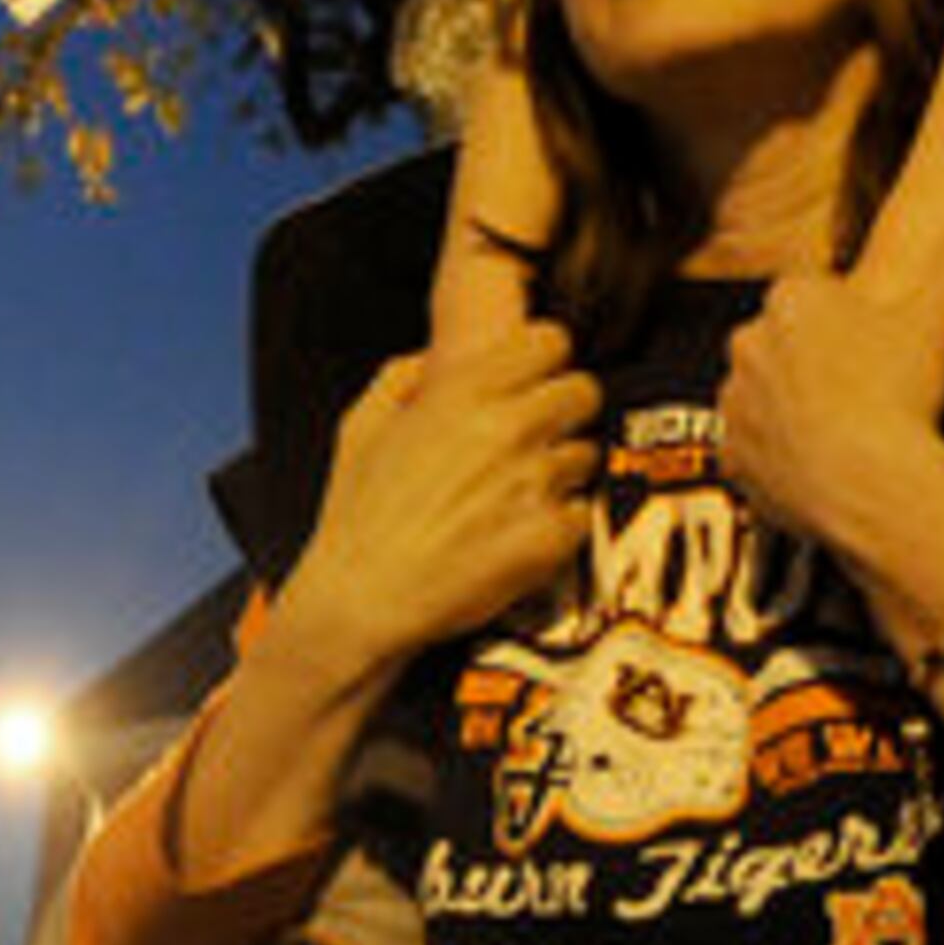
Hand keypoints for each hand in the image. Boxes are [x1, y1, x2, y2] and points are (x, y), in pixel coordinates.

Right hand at [288, 325, 603, 668]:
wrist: (359, 603)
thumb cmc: (356, 519)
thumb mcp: (360, 427)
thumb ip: (402, 377)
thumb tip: (434, 356)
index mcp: (463, 392)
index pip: (551, 340)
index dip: (544, 361)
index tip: (534, 380)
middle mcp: (507, 427)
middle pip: (584, 391)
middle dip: (563, 412)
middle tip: (534, 439)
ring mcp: (534, 481)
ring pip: (587, 454)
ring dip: (561, 472)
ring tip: (517, 498)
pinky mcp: (551, 534)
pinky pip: (583, 512)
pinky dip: (560, 524)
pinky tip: (520, 534)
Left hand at [719, 270, 943, 571]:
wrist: (868, 486)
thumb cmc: (899, 395)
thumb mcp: (940, 316)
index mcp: (791, 299)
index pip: (821, 299)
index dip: (856, 325)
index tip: (883, 352)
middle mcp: (748, 344)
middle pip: (792, 345)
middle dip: (822, 362)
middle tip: (872, 391)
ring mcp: (734, 403)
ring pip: (771, 396)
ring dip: (798, 407)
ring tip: (850, 431)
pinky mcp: (730, 457)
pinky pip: (757, 451)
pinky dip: (782, 457)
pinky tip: (823, 465)